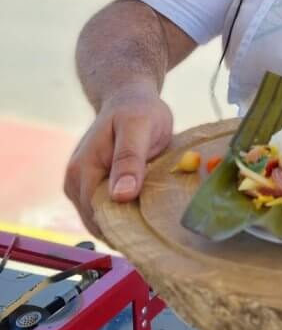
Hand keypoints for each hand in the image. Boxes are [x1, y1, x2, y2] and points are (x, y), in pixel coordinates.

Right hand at [64, 84, 172, 238]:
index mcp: (82, 170)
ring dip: (127, 223)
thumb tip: (121, 195)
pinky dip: (125, 216)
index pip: (98, 216)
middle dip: (127, 229)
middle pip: (99, 223)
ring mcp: (81, 188)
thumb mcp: (138, 127)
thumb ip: (129, 159)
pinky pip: (107, 213)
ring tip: (154, 218)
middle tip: (159, 227)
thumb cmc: (138, 110)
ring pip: (103, 221)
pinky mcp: (91, 190)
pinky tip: (145, 211)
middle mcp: (75, 183)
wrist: (129, 98)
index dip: (125, 227)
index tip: (153, 231)